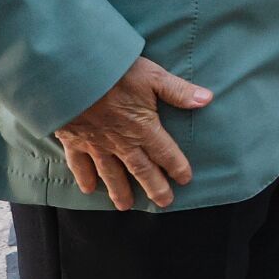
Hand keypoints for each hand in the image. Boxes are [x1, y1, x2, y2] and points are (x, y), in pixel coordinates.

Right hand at [55, 57, 211, 210]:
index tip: (185, 180)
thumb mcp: (152, 76)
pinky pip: (79, 165)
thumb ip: (178, 91)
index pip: (165, 153)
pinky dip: (84, 178)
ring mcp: (96, 144)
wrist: (71, 75)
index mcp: (143, 127)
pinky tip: (87, 190)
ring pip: (111, 173)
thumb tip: (206, 99)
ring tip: (126, 207)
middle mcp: (121, 142)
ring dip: (120, 191)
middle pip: (141, 170)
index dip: (176, 167)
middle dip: (154, 188)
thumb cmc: (114, 71)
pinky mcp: (74, 141)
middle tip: (164, 203)